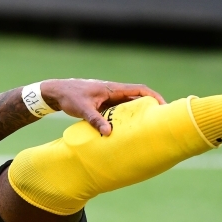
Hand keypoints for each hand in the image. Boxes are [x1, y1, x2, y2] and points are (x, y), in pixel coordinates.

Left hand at [41, 79, 165, 136]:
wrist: (57, 92)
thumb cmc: (70, 97)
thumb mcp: (83, 109)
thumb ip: (95, 120)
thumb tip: (108, 133)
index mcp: (113, 88)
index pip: (139, 90)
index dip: (154, 97)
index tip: (164, 106)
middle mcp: (114, 92)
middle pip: (138, 98)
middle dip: (150, 107)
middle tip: (161, 121)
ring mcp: (110, 98)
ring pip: (129, 105)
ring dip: (139, 114)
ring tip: (149, 127)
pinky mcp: (105, 105)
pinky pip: (120, 111)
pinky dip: (126, 118)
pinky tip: (129, 129)